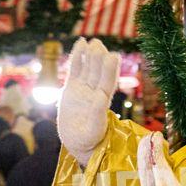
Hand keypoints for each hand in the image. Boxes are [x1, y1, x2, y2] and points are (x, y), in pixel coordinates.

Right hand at [58, 38, 119, 167]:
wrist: (78, 143)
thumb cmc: (89, 141)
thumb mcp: (94, 130)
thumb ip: (97, 114)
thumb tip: (100, 97)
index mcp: (103, 102)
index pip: (108, 83)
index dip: (110, 70)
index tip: (113, 56)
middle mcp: (95, 92)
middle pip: (98, 72)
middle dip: (99, 58)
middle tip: (99, 43)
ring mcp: (83, 89)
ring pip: (88, 68)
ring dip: (90, 55)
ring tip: (93, 41)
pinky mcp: (71, 89)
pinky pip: (75, 70)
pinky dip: (77, 57)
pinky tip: (80, 43)